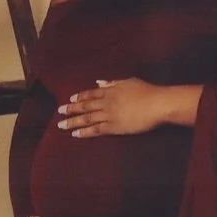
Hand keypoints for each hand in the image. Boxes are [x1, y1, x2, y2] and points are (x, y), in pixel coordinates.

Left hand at [56, 78, 198, 137]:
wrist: (157, 104)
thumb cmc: (147, 91)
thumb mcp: (128, 82)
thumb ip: (113, 83)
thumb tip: (100, 82)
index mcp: (110, 90)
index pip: (90, 94)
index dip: (79, 97)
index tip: (70, 99)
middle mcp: (106, 102)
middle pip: (85, 106)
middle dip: (71, 109)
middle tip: (59, 112)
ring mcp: (109, 115)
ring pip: (87, 118)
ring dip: (73, 122)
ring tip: (61, 125)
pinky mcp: (115, 127)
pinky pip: (96, 130)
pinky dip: (85, 132)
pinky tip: (75, 134)